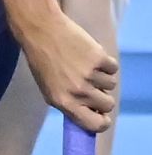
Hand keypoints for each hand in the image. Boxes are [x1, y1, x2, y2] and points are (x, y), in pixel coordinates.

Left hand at [19, 11, 119, 132]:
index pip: (94, 125)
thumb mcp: (47, 87)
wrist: (41, 29)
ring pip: (111, 85)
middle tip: (91, 85)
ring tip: (85, 65)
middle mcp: (78, 92)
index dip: (102, 122)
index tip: (102, 116)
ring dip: (102, 77)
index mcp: (63, 101)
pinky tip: (90, 55)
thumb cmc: (41, 59)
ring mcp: (90, 75)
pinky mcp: (100, 59)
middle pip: (108, 105)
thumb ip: (68, 102)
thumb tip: (89, 114)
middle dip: (102, 97)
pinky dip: (105, 63)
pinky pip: (113, 68)